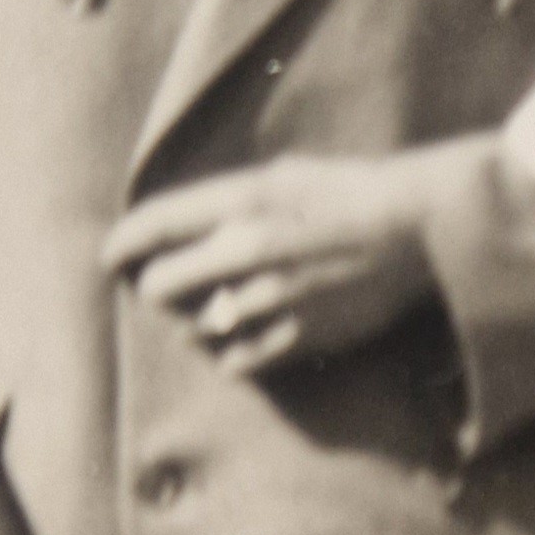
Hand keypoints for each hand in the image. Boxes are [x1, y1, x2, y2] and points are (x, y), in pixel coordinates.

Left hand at [102, 155, 441, 374]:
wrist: (422, 229)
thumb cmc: (353, 192)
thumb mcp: (287, 174)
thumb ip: (233, 198)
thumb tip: (185, 221)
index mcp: (242, 200)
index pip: (152, 225)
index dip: (122, 244)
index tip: (112, 257)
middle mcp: (248, 249)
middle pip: (161, 285)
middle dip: (157, 286)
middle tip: (163, 288)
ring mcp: (273, 297)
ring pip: (196, 327)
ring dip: (195, 321)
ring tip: (211, 311)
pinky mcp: (300, 335)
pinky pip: (236, 360)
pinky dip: (229, 352)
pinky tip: (240, 337)